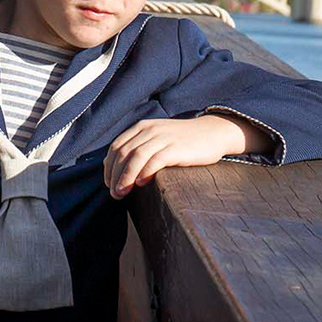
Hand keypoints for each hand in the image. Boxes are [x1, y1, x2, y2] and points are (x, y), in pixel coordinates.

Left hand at [103, 115, 263, 196]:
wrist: (213, 132)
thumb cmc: (184, 141)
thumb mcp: (158, 138)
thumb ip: (141, 148)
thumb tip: (121, 172)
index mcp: (141, 127)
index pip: (116, 146)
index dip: (109, 167)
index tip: (108, 184)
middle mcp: (149, 130)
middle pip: (123, 153)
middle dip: (114, 175)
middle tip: (114, 194)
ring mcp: (163, 138)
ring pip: (135, 157)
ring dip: (125, 177)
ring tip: (122, 193)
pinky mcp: (176, 147)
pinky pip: (155, 159)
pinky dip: (144, 172)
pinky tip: (140, 184)